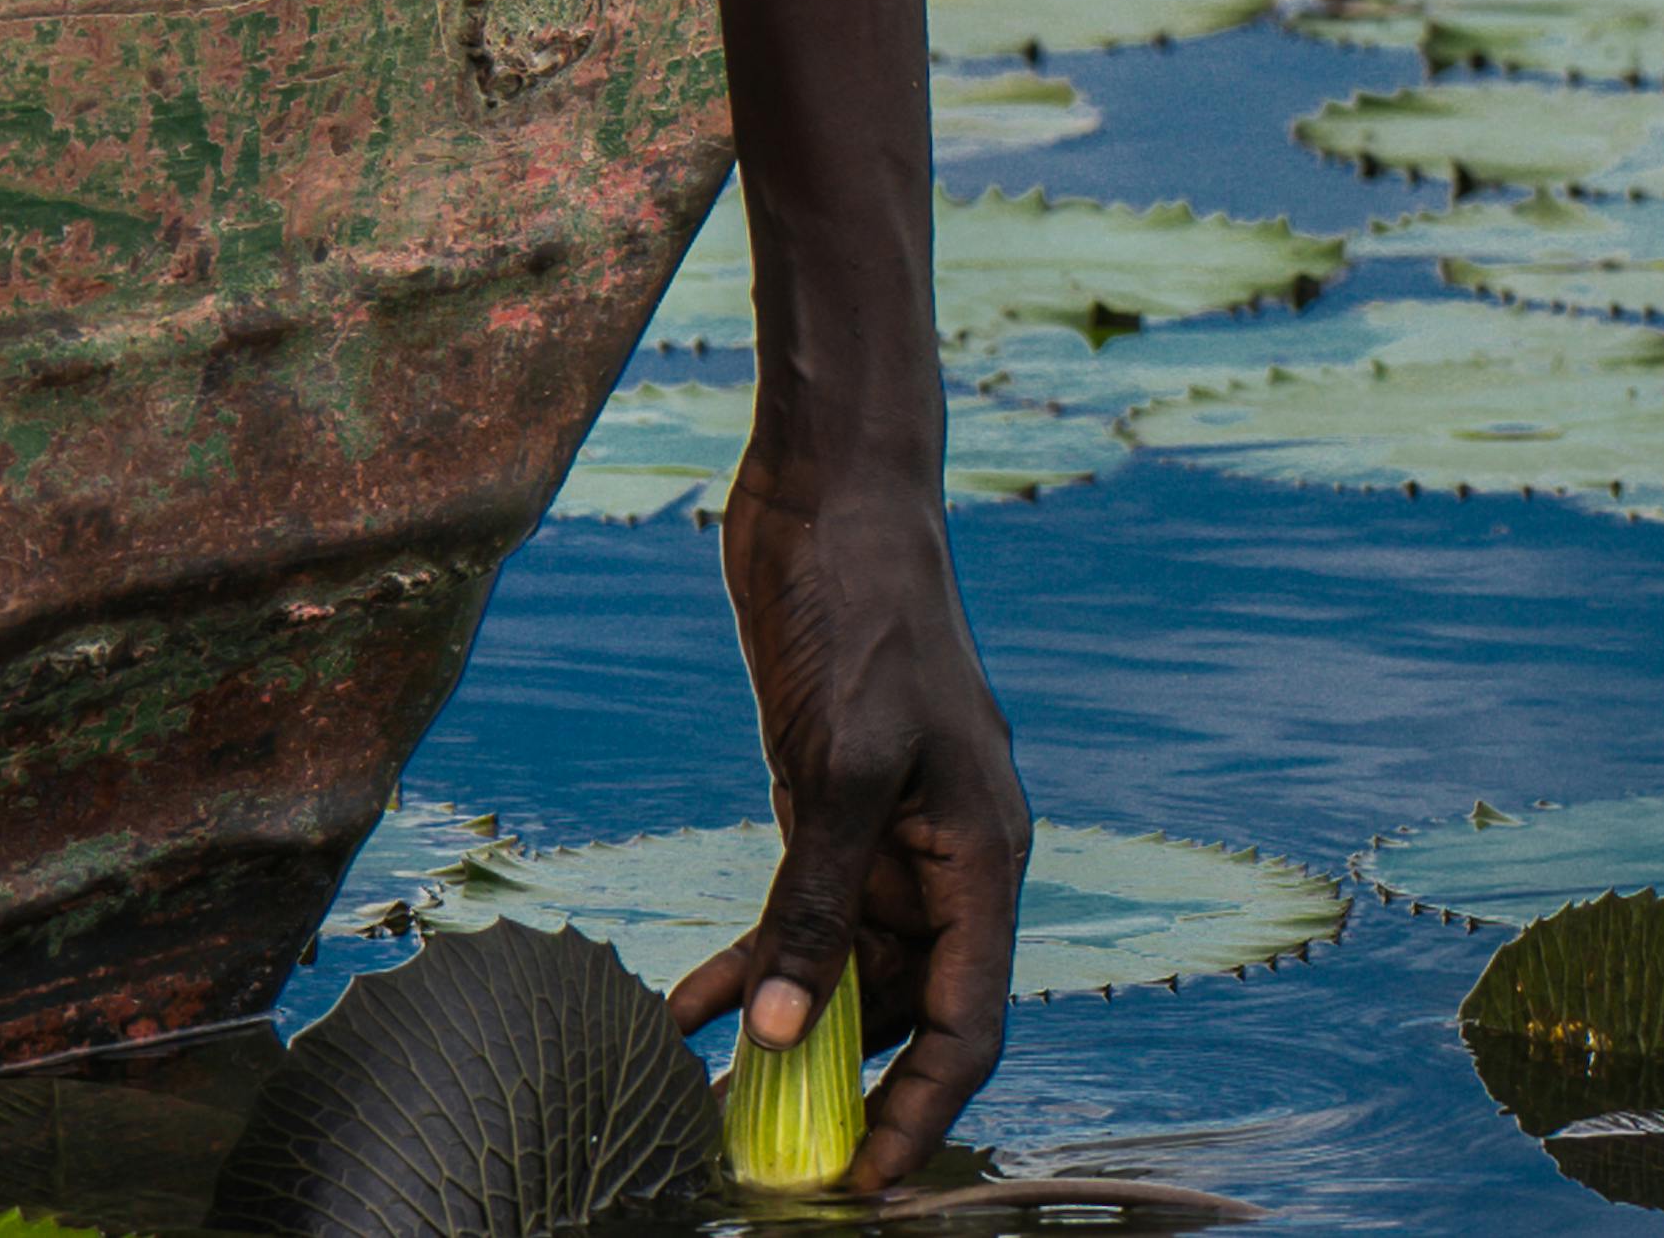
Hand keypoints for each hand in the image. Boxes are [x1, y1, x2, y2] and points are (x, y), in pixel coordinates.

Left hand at [680, 441, 1025, 1195]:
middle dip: (844, 1090)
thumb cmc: (864, 610)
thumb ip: (819, 901)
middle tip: (765, 1158)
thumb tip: (789, 1030)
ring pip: (846, 972)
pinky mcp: (829, 806)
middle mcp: (945, 860)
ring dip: (785, 1033)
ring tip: (708, 1100)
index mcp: (983, 854)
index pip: (969, 1022)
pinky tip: (679, 1010)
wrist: (832, 495)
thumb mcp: (842, 761)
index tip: (860, 1185)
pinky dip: (747, 967)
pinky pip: (796, 918)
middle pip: (909, 1012)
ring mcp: (885, 834)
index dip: (922, 1113)